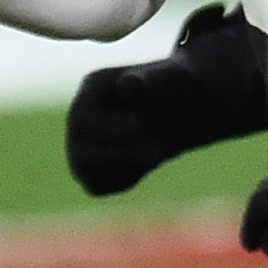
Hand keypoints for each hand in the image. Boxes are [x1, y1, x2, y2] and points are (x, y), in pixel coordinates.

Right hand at [63, 1, 267, 196]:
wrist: (188, 104)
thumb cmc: (182, 88)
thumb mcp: (173, 80)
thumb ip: (152, 82)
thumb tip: (130, 85)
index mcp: (91, 88)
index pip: (82, 126)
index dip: (121, 135)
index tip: (156, 132)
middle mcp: (78, 117)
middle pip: (82, 156)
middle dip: (127, 157)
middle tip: (162, 150)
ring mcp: (80, 142)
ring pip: (88, 175)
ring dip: (127, 169)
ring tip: (156, 152)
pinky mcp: (91, 167)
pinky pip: (99, 186)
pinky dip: (126, 179)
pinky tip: (146, 161)